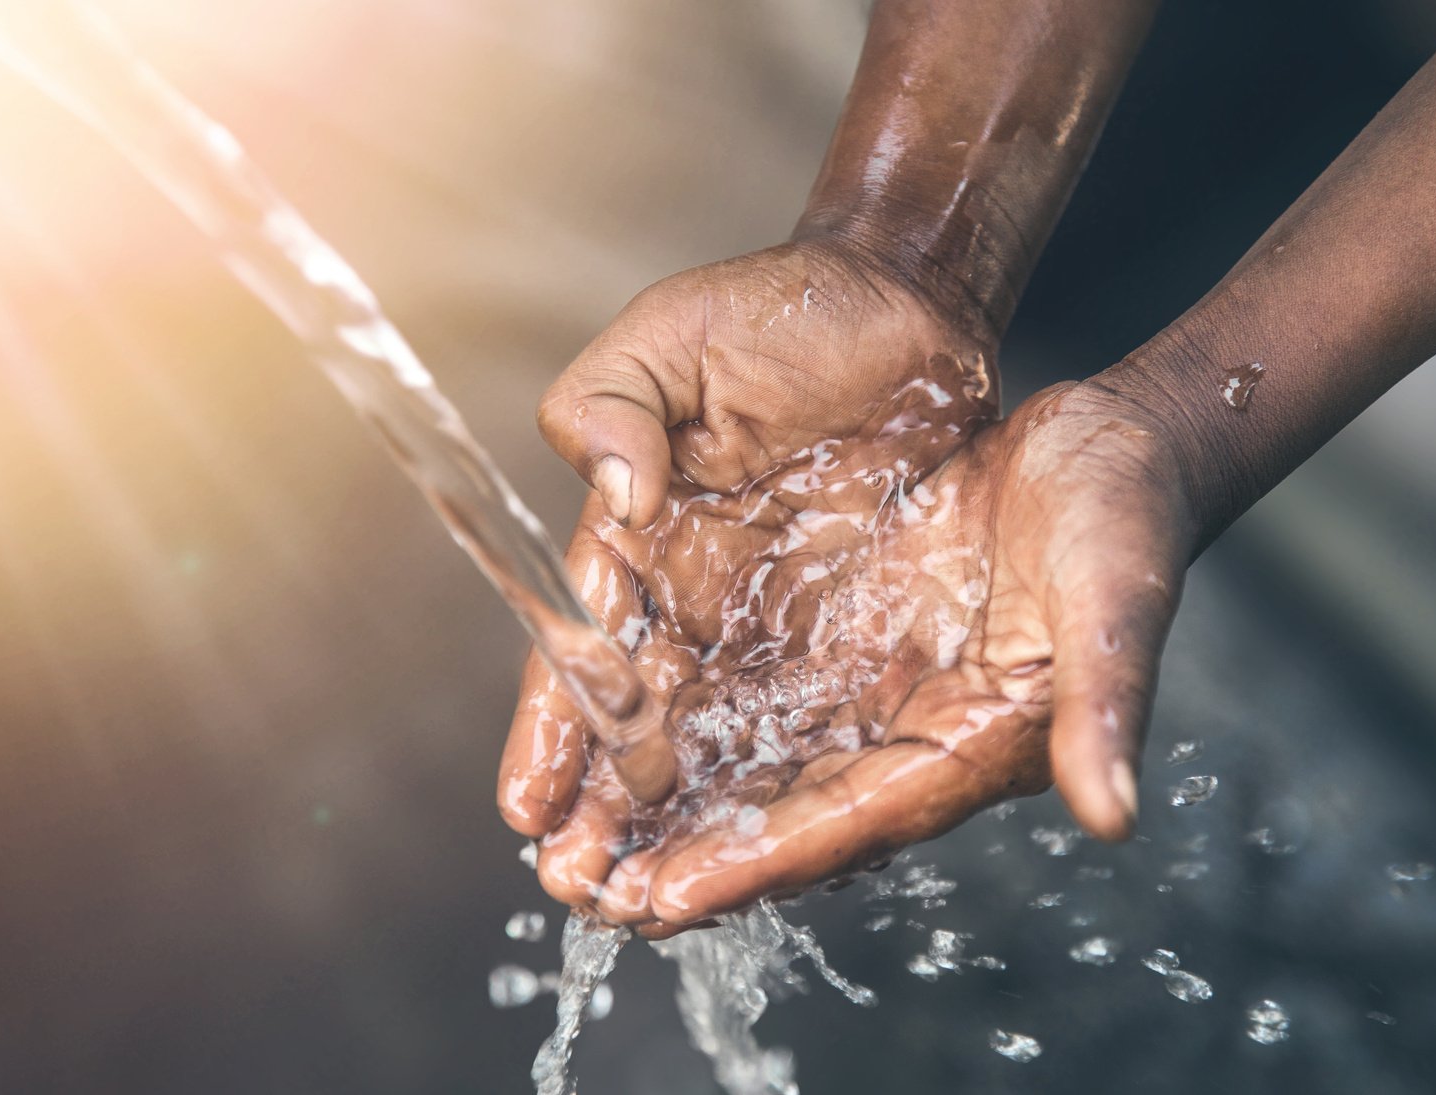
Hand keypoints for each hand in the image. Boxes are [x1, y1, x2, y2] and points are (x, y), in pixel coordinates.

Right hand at [497, 238, 998, 879]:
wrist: (905, 305)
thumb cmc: (780, 312)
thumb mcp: (671, 335)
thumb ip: (610, 402)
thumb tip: (617, 496)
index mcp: (640, 544)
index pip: (582, 654)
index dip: (554, 734)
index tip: (530, 811)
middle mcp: (700, 605)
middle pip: (644, 731)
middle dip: (610, 817)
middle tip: (587, 897)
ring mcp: (778, 630)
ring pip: (724, 751)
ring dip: (688, 829)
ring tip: (656, 907)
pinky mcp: (856, 640)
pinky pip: (817, 728)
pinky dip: (784, 792)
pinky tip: (761, 856)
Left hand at [536, 377, 1196, 928]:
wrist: (1103, 444)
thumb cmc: (1124, 515)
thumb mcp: (1117, 596)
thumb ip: (1107, 701)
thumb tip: (1114, 815)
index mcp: (974, 741)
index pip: (852, 821)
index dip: (762, 862)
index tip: (671, 897)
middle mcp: (906, 731)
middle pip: (779, 815)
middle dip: (681, 855)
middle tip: (582, 891)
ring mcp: (868, 686)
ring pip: (745, 760)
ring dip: (659, 799)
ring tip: (564, 840)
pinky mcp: (839, 637)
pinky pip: (744, 687)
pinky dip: (678, 715)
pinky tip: (610, 733)